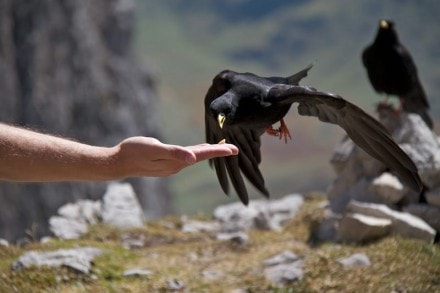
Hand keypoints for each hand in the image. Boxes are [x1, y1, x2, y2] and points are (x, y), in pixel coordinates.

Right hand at [115, 137, 238, 176]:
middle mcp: (176, 166)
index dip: (218, 151)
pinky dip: (195, 152)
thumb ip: (174, 153)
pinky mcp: (164, 163)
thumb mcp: (154, 149)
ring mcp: (170, 166)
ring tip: (221, 148)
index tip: (234, 149)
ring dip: (208, 152)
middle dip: (218, 152)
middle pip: (201, 157)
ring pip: (194, 157)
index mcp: (176, 162)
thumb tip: (193, 159)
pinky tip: (197, 151)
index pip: (202, 154)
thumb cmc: (134, 152)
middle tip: (234, 149)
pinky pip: (185, 157)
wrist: (118, 162)